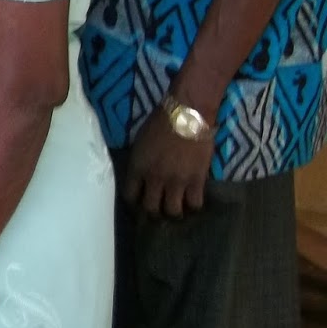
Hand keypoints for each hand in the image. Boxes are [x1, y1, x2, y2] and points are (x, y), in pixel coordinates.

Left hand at [121, 102, 214, 217]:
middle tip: (158, 207)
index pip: (130, 195)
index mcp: (137, 168)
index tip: (139, 200)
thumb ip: (140, 162)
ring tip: (176, 207)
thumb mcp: (139, 143)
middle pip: (151, 208)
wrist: (186, 116)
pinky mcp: (197, 181)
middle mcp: (155, 178)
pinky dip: (193, 204)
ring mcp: (177, 182)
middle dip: (153, 211)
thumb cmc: (159, 123)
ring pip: (173, 211)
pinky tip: (192, 199)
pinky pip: (195, 204)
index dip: (134, 201)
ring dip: (173, 211)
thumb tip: (141, 176)